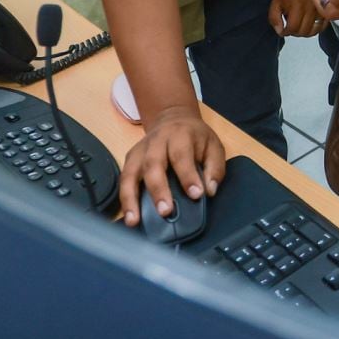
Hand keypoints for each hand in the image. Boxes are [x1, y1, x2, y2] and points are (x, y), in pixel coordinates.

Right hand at [117, 106, 225, 225]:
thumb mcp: (213, 146)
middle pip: (153, 164)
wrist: (172, 118)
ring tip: (134, 220)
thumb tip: (209, 190)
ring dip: (130, 198)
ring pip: (130, 173)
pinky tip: (128, 215)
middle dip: (158, 189)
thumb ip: (214, 168)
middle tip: (165, 211)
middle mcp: (156, 142)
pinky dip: (124, 198)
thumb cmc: (195, 137)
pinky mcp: (129, 159)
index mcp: (180, 135)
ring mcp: (140, 151)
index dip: (188, 176)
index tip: (196, 195)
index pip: (181, 156)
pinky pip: (123, 179)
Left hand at [268, 0, 327, 36]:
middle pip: (303, 32)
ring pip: (313, 31)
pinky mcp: (327, 12)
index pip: (293, 28)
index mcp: (297, 7)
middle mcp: (310, 9)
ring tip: (300, 27)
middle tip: (291, 27)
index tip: (283, 30)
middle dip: (295, 33)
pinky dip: (315, 30)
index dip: (286, 32)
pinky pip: (322, 28)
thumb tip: (279, 31)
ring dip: (305, 33)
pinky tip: (309, 25)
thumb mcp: (276, 3)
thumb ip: (274, 18)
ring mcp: (320, 11)